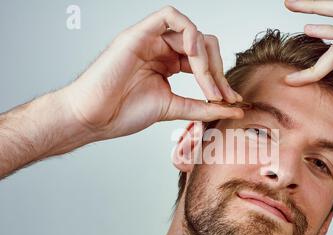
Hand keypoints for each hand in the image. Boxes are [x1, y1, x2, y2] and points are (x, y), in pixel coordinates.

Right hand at [64, 6, 243, 140]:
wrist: (94, 117)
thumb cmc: (123, 112)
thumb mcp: (174, 108)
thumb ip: (203, 107)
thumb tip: (234, 110)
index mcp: (168, 64)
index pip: (203, 62)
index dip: (220, 79)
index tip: (230, 101)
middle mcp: (161, 49)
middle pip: (203, 45)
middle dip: (217, 70)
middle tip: (221, 94)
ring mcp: (150, 40)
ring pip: (192, 33)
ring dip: (206, 59)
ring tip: (208, 84)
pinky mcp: (139, 33)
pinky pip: (170, 16)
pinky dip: (189, 33)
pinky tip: (195, 56)